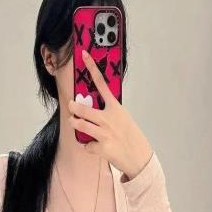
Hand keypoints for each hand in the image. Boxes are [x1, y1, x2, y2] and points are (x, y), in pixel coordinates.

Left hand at [67, 49, 152, 180]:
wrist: (139, 157)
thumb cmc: (130, 136)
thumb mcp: (122, 118)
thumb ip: (108, 112)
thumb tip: (89, 110)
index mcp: (115, 108)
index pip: (102, 84)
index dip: (92, 68)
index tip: (84, 55)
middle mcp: (109, 118)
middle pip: (83, 109)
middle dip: (74, 107)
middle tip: (71, 106)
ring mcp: (105, 133)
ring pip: (80, 126)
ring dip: (75, 124)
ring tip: (74, 122)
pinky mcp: (102, 147)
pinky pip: (86, 145)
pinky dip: (87, 146)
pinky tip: (94, 147)